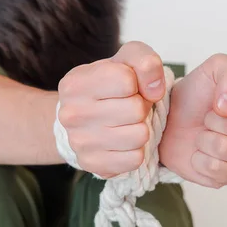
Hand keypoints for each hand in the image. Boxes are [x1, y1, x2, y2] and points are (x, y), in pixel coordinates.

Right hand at [57, 42, 166, 177]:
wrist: (80, 119)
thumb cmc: (107, 87)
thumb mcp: (124, 61)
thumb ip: (145, 62)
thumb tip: (156, 90)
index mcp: (74, 84)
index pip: (127, 80)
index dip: (136, 83)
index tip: (127, 88)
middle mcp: (71, 114)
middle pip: (136, 109)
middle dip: (140, 107)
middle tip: (128, 107)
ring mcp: (79, 143)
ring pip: (139, 135)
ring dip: (140, 128)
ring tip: (127, 124)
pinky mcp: (91, 164)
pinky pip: (134, 158)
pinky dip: (135, 150)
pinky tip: (123, 142)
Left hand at [159, 54, 226, 187]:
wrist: (172, 122)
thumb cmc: (198, 96)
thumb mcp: (215, 69)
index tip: (219, 100)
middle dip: (213, 120)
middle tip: (208, 118)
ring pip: (225, 149)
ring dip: (205, 139)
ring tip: (204, 134)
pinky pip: (215, 170)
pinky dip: (199, 159)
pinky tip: (200, 152)